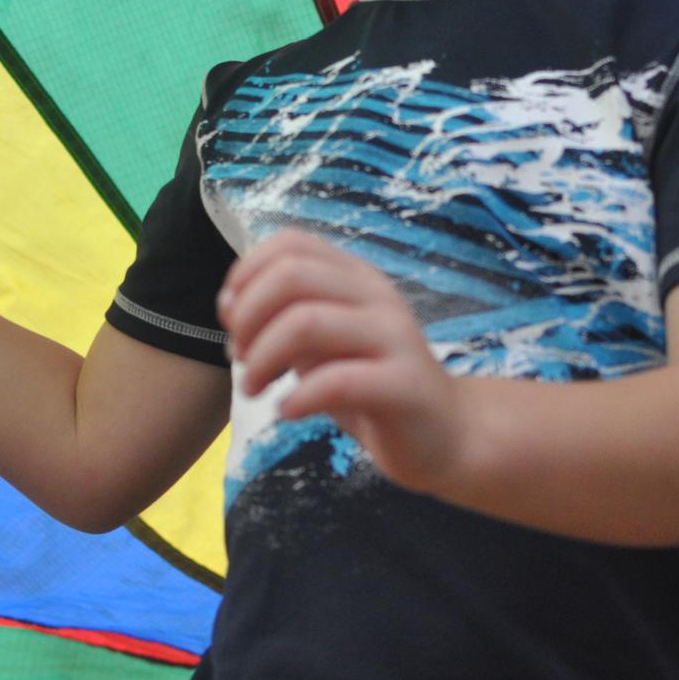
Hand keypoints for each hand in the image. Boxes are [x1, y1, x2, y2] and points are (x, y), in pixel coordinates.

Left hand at [217, 230, 466, 493]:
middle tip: (241, 358)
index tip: (231, 318)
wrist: (447, 435)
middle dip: (248, 316)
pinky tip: (287, 412)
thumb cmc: (373, 386)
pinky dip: (297, 397)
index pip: (291, 244)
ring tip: (254, 389)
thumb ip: (286, 318)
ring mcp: (394, 337)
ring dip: (262, 358)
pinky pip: (337, 380)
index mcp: (356, 278)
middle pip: (292, 275)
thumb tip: (231, 306)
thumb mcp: (325, 344)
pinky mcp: (403, 385)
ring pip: (306, 321)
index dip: (247, 273)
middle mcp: (377, 296)